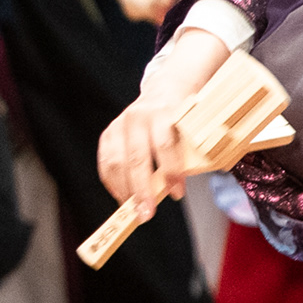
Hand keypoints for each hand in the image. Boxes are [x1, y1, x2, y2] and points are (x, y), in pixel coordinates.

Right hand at [96, 27, 232, 207]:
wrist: (165, 89)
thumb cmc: (186, 115)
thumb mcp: (196, 126)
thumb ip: (193, 150)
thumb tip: (194, 181)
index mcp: (164, 111)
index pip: (165, 144)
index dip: (171, 171)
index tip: (177, 193)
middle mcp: (138, 117)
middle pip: (136, 158)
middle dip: (141, 190)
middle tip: (147, 214)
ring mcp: (120, 124)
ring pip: (116, 162)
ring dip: (124, 190)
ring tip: (134, 211)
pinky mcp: (109, 133)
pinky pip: (106, 162)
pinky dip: (112, 183)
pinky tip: (122, 197)